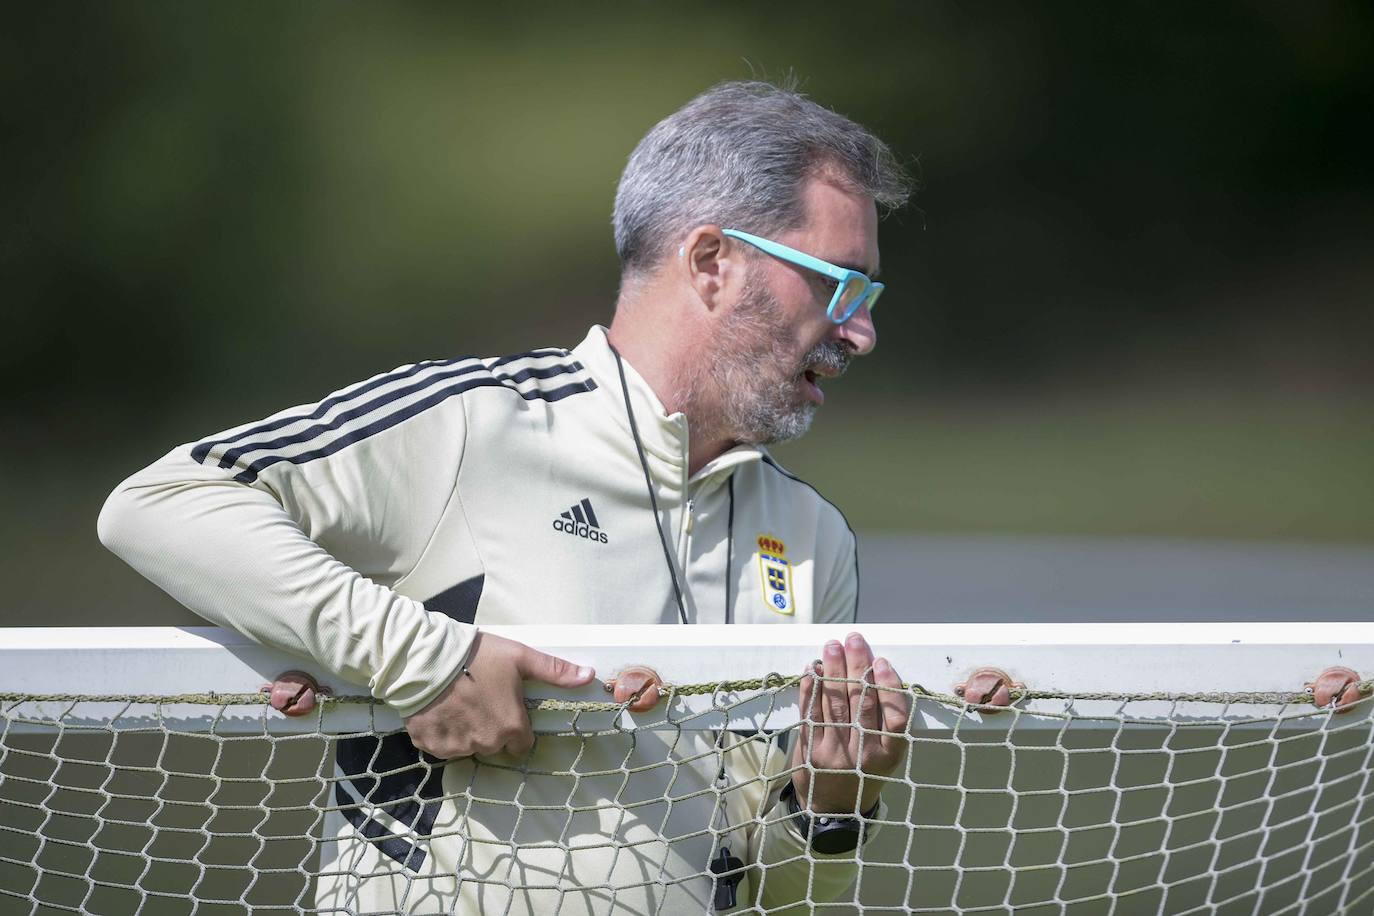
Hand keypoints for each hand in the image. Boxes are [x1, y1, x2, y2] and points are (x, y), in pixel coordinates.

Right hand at [403, 631, 595, 757]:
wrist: (425, 659)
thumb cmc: (477, 657)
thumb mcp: (520, 658)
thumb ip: (555, 671)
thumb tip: (589, 675)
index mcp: (511, 726)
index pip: (522, 743)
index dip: (515, 726)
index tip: (504, 707)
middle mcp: (486, 743)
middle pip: (494, 744)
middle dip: (490, 727)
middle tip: (478, 699)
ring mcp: (457, 747)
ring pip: (468, 746)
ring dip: (466, 731)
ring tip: (457, 702)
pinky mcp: (431, 746)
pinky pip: (442, 746)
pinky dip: (442, 733)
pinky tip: (440, 710)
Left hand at [790, 632, 909, 814]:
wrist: (833, 811)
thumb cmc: (863, 775)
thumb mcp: (884, 757)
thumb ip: (882, 723)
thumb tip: (873, 672)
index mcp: (890, 755)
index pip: (895, 717)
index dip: (889, 687)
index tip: (882, 662)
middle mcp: (864, 755)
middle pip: (862, 703)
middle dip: (857, 666)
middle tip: (854, 639)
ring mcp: (836, 754)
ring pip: (835, 705)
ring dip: (832, 671)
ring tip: (832, 646)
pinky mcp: (811, 752)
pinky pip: (811, 715)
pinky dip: (810, 690)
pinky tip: (811, 670)